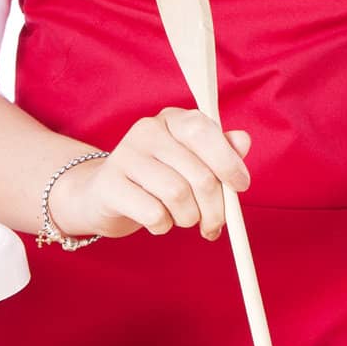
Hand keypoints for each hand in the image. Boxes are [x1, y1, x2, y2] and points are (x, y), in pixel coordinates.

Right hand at [49, 108, 251, 240]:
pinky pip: (154, 213)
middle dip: (215, 207)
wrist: (103, 195)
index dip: (228, 162)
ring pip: (178, 195)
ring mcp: (125, 156)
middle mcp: (148, 130)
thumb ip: (220, 151)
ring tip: (182, 219)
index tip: (241, 186)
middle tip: (214, 224)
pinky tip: (158, 222)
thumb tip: (243, 140)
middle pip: (199, 174)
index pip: (204, 131)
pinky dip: (163, 226)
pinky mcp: (110, 185)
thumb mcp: (191, 161)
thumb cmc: (157, 178)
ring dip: (188, 218)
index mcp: (173, 119)